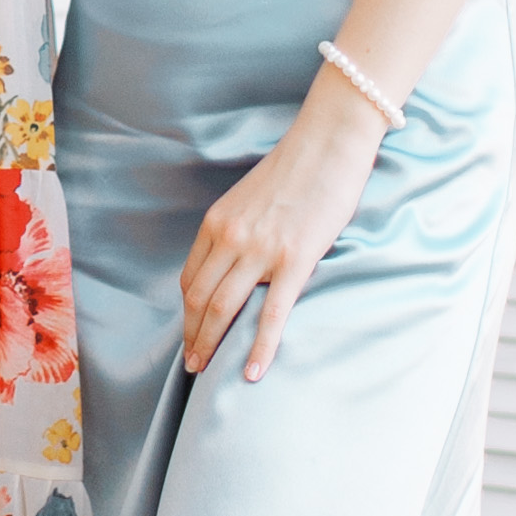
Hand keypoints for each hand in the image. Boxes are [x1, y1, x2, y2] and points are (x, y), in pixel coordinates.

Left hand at [178, 80, 384, 384]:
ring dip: (211, 345)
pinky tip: (253, 372)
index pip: (191, 279)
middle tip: (192, 364)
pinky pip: (271, 314)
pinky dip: (259, 347)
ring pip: (224, 309)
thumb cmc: (295, 168)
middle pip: (199, 299)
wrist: (328, 143)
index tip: (191, 333)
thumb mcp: (249, 198)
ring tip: (206, 372)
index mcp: (217, 222)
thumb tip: (235, 262)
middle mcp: (230, 238)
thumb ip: (237, 230)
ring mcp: (260, 251)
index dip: (187, 313)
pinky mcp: (294, 260)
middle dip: (192, 336)